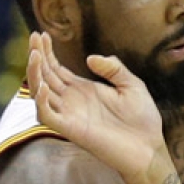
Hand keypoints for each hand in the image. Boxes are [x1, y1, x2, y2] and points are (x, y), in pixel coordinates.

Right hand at [28, 32, 165, 180]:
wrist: (149, 149)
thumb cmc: (143, 120)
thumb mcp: (132, 86)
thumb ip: (114, 69)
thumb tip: (90, 57)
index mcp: (84, 90)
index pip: (57, 68)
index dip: (47, 52)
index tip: (41, 34)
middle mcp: (72, 101)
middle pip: (45, 76)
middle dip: (37, 57)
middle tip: (33, 37)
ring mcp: (70, 115)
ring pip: (40, 93)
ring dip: (34, 75)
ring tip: (35, 57)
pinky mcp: (71, 130)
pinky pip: (47, 116)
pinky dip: (42, 102)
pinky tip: (45, 86)